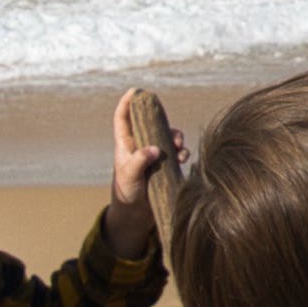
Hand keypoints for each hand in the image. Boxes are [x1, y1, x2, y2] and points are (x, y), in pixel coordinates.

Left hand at [102, 88, 185, 258]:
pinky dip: (181, 152)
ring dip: (175, 138)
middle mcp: (139, 147)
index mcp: (125, 145)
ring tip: (179, 146)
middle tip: (170, 129)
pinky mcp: (164, 167)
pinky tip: (184, 158)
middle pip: (150, 124)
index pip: (123, 119)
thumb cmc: (126, 193)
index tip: (135, 91)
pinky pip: (175, 153)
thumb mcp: (129, 176)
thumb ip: (140, 161)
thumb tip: (155, 149)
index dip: (127, 103)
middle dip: (162, 122)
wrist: (136, 216)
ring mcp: (152, 156)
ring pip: (166, 138)